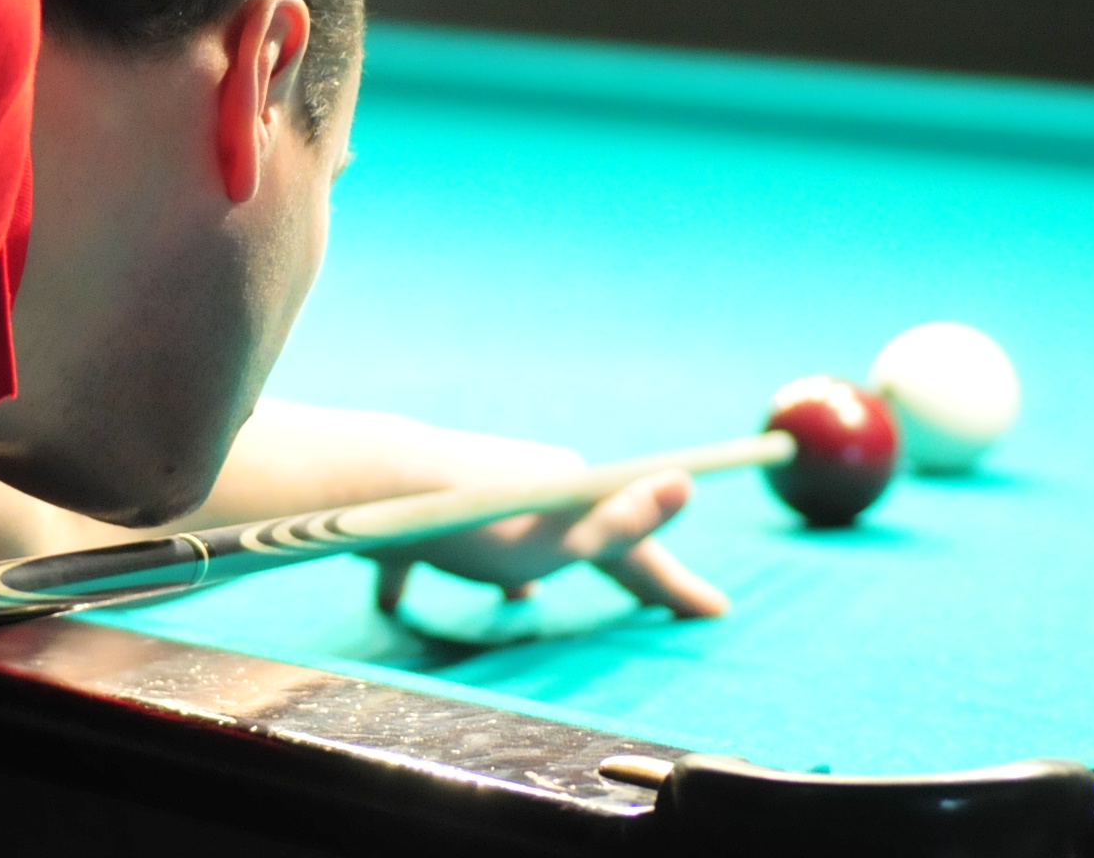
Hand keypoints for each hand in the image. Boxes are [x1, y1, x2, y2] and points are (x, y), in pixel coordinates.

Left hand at [368, 440, 728, 620]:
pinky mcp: (420, 515)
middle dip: (607, 566)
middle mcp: (526, 487)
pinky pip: (427, 551)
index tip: (715, 611)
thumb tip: (683, 481)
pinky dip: (420, 572)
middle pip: (575, 539)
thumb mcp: (559, 539)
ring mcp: (473, 498)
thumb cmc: (477, 525)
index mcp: (568, 494)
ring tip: (520, 601)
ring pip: (504, 541)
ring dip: (515, 570)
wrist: (378, 483)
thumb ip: (619, 524)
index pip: (633, 551)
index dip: (672, 586)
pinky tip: (393, 602)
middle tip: (645, 596)